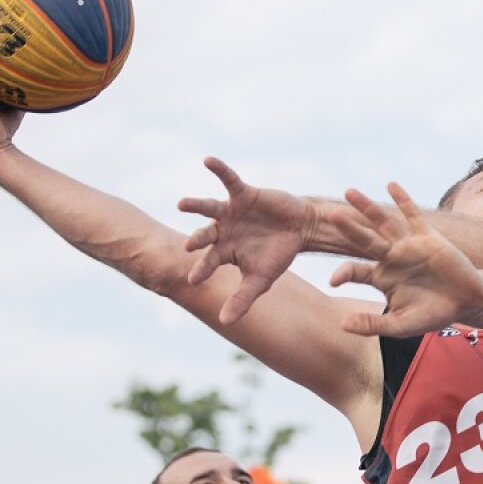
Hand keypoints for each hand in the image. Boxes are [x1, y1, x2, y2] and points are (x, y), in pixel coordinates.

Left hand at [178, 157, 318, 324]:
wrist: (301, 230)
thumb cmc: (277, 256)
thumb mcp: (260, 280)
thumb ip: (241, 299)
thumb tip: (223, 323)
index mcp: (224, 252)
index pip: (209, 262)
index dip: (202, 269)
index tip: (193, 280)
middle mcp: (223, 231)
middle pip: (205, 236)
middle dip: (197, 241)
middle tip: (188, 247)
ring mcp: (231, 212)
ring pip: (209, 208)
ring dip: (195, 205)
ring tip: (181, 204)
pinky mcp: (243, 193)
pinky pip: (229, 179)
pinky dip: (219, 169)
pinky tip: (207, 160)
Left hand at [329, 183, 482, 336]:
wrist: (466, 302)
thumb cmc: (432, 314)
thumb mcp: (400, 326)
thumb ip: (373, 325)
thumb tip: (342, 325)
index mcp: (381, 277)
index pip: (355, 270)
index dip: (344, 274)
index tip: (334, 281)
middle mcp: (391, 258)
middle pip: (364, 239)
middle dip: (348, 227)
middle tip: (330, 215)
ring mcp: (409, 245)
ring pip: (384, 222)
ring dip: (367, 207)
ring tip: (349, 192)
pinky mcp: (428, 237)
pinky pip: (413, 215)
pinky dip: (403, 200)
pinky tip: (390, 185)